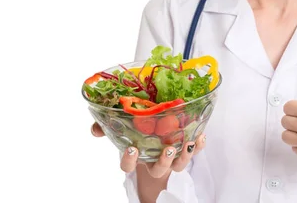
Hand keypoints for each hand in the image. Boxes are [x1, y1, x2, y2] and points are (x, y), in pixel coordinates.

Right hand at [90, 122, 206, 175]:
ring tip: (188, 143)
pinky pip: (195, 151)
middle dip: (163, 161)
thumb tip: (95, 129)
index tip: (132, 149)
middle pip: (159, 169)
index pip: (129, 166)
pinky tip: (201, 135)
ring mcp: (172, 156)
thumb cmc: (137, 130)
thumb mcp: (122, 127)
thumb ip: (107, 127)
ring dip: (184, 156)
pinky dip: (199, 145)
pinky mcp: (186, 149)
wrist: (156, 129)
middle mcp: (155, 160)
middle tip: (167, 149)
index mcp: (138, 156)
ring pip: (179, 165)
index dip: (129, 161)